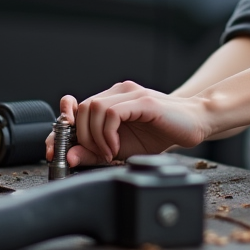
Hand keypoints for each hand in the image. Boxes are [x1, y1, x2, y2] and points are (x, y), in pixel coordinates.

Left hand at [54, 81, 211, 165]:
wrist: (196, 123)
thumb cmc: (161, 134)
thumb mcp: (122, 149)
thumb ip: (95, 152)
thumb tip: (69, 157)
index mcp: (111, 100)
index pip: (76, 109)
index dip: (61, 128)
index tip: (54, 149)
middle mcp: (118, 92)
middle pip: (82, 108)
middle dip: (79, 136)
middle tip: (93, 155)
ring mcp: (131, 94)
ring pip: (94, 108)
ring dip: (94, 136)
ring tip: (108, 153)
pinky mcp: (143, 101)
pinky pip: (113, 113)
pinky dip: (107, 133)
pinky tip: (116, 148)